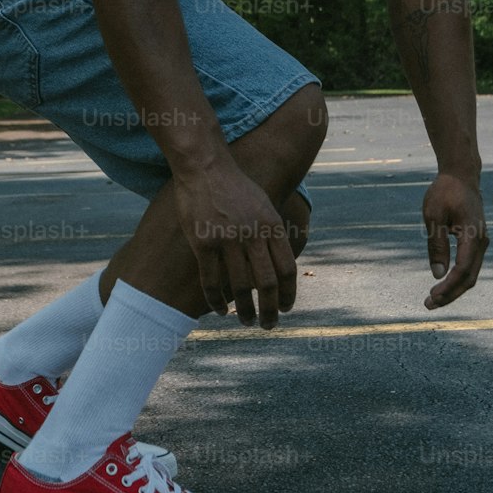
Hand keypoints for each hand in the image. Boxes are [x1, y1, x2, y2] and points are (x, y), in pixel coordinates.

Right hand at [173, 162, 296, 328]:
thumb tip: (280, 260)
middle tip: (268, 325)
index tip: (285, 309)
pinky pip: (212, 280)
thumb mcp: (263, 205)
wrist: (205, 167)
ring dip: (244, 310)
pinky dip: (217, 300)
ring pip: (240, 287)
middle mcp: (253, 234)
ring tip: (246, 322)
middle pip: (267, 283)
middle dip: (270, 310)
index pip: (287, 269)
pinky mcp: (203, 243)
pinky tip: (221, 310)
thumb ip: (272, 232)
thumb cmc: (234, 187)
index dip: (288, 293)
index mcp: (272, 225)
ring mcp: (227, 239)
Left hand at [422, 173, 488, 309]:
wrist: (461, 177)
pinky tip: (443, 285)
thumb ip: (436, 245)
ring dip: (454, 289)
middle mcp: (482, 242)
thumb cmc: (445, 192)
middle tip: (428, 305)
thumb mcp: (433, 216)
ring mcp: (482, 243)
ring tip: (433, 300)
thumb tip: (437, 274)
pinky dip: (457, 278)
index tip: (431, 296)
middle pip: (469, 277)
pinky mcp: (477, 242)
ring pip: (471, 274)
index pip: (462, 269)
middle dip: (450, 294)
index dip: (448, 287)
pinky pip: (470, 266)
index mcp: (473, 235)